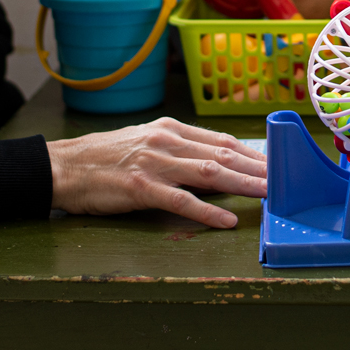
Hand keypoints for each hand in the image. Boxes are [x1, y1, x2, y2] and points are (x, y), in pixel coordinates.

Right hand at [46, 117, 267, 227]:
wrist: (63, 166)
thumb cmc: (104, 159)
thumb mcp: (146, 144)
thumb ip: (180, 153)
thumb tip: (218, 169)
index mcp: (170, 130)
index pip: (222, 142)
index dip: (253, 155)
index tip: (277, 166)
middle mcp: (167, 142)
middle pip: (224, 156)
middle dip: (259, 169)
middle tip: (286, 181)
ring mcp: (155, 164)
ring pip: (211, 173)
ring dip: (244, 185)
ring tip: (269, 195)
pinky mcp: (141, 188)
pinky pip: (181, 200)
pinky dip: (207, 210)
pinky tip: (226, 220)